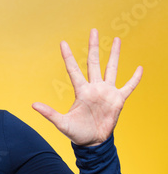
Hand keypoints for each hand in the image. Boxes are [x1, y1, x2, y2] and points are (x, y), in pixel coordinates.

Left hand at [32, 29, 142, 146]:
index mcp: (81, 91)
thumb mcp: (62, 123)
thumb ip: (49, 113)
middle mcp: (94, 88)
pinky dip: (134, 78)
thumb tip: (33, 105)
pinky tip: (140, 68)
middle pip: (93, 62)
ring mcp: (107, 92)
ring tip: (117, 40)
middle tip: (93, 31)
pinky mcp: (118, 100)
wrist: (92, 142)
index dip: (68, 56)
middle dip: (93, 46)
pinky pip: (128, 87)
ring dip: (114, 55)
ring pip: (111, 69)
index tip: (63, 42)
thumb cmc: (76, 132)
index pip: (73, 69)